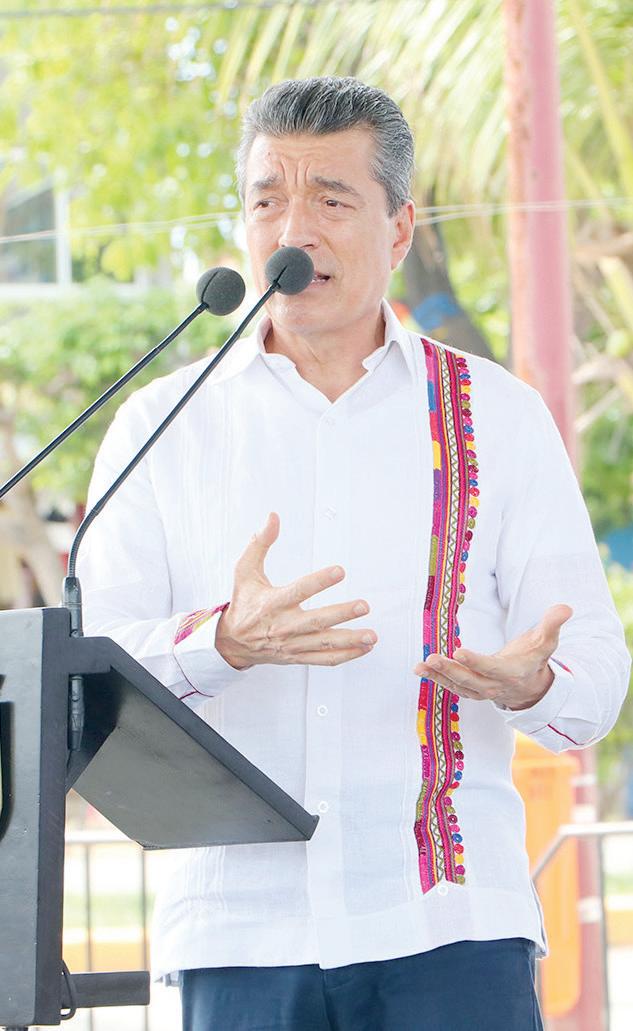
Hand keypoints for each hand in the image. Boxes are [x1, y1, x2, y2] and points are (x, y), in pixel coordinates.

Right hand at [216, 512, 376, 669]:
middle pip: (317, 620)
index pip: (299, 590)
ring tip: (371, 635)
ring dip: (350, 640)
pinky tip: (365, 648)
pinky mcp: (298, 656)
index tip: (340, 571)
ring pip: (324, 643)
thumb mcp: (245, 571)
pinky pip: (325, 659)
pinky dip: (346, 655)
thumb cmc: (243, 603)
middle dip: (342, 613)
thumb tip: (273, 517)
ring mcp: (293, 643)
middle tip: (364, 605)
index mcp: (272, 603)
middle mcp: (284, 625)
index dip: (320, 581)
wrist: (232, 642)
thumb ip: (260, 543)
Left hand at [413, 604, 572, 710]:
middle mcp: (495, 685)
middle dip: (450, 670)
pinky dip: (436, 680)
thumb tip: (566, 607)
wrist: (531, 687)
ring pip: (458, 686)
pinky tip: (420, 669)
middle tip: (431, 658)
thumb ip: (552, 624)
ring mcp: (482, 691)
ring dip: (438, 676)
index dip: (476, 662)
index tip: (459, 651)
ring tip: (420, 665)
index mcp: (513, 672)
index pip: (492, 668)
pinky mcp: (472, 691)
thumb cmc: (535, 659)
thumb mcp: (547, 642)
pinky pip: (453, 687)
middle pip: (470, 680)